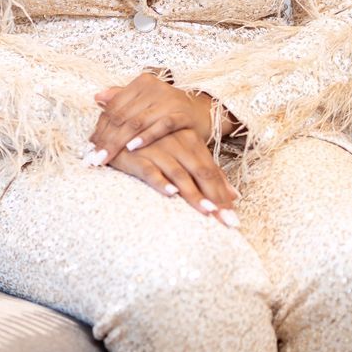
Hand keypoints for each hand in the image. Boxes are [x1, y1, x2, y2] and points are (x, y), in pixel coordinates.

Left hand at [86, 72, 220, 162]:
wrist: (205, 112)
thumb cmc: (169, 110)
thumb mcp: (145, 102)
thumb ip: (121, 99)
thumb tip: (97, 97)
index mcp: (141, 83)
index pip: (114, 107)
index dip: (100, 127)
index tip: (89, 146)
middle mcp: (154, 88)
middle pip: (122, 116)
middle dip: (106, 139)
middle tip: (93, 157)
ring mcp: (169, 101)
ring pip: (136, 122)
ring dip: (118, 142)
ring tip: (105, 156)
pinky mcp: (182, 115)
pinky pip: (161, 126)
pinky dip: (145, 137)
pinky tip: (132, 148)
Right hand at [105, 130, 240, 226]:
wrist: (117, 131)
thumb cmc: (154, 145)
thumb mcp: (183, 154)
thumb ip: (207, 171)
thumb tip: (234, 195)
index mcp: (191, 141)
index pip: (212, 171)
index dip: (224, 194)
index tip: (233, 217)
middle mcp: (177, 143)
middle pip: (201, 173)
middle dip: (215, 198)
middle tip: (226, 220)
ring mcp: (157, 149)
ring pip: (179, 174)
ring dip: (193, 193)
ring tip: (207, 210)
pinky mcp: (136, 157)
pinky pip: (150, 171)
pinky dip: (161, 182)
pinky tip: (171, 193)